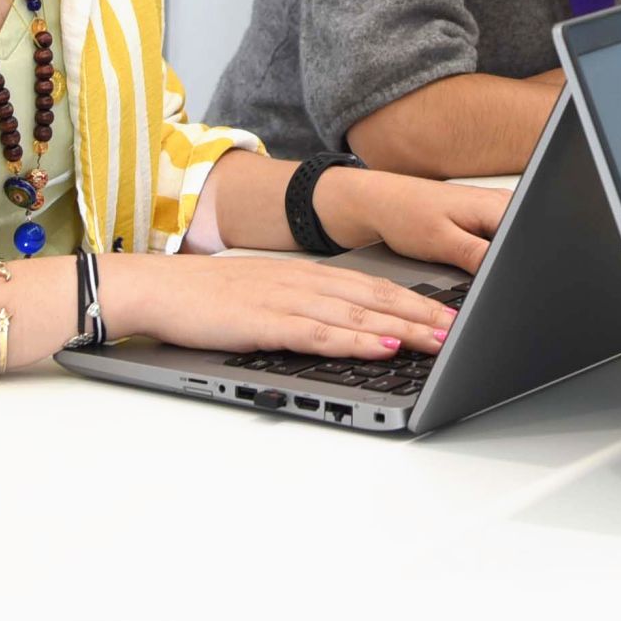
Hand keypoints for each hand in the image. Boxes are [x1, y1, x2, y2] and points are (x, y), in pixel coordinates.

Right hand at [102, 252, 458, 361]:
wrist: (160, 289)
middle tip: (459, 329)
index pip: (373, 287)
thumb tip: (346, 327)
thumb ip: (306, 308)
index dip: (415, 300)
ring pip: (357, 314)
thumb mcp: (268, 295)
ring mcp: (287, 301)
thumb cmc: (210, 299)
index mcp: (308, 276)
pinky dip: (354, 339)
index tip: (449, 314)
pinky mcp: (267, 323)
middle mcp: (305, 283)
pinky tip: (379, 345)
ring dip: (401, 328)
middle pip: (376, 298)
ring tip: (437, 340)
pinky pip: (319, 333)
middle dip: (422, 314)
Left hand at [317, 166, 504, 270]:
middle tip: (466, 266)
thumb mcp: (444, 243)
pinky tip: (460, 254)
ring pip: (505, 244)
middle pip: (517, 244)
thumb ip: (480, 257)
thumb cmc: (405, 215)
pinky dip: (482, 253)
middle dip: (501, 265)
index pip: (523, 241)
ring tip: (459, 256)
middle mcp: (499, 202)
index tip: (488, 279)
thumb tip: (506, 275)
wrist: (382, 203)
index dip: (512, 267)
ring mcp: (492, 208)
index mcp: (496, 205)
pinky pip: (494, 240)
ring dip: (490, 259)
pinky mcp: (483, 216)